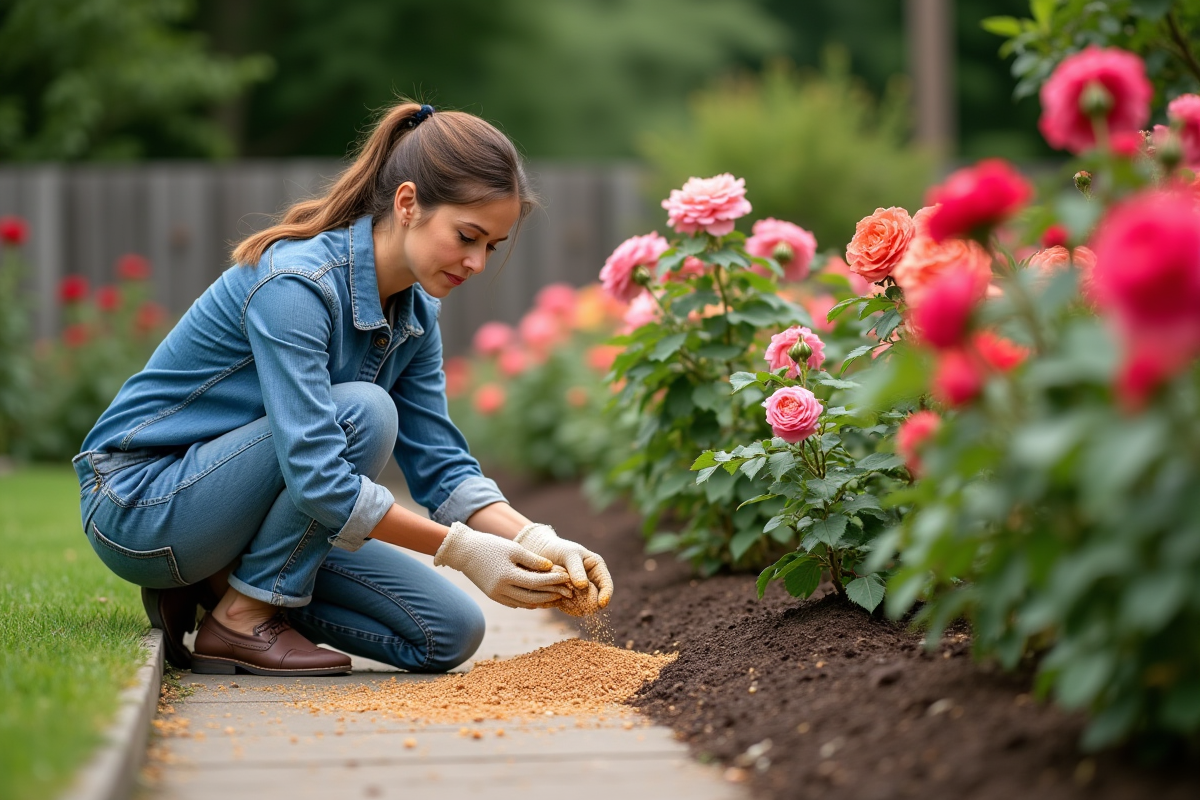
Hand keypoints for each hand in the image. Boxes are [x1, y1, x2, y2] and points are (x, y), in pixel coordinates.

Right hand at [434, 522, 572, 608]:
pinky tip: (539, 598)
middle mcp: (502, 590)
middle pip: (533, 597)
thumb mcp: (513, 549)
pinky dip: (529, 602)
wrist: (464, 552)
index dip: (554, 580)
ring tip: (557, 597)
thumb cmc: (490, 546)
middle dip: (552, 594)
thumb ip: (532, 560)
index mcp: (507, 576)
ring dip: (542, 601)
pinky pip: (515, 603)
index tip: (568, 577)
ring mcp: (497, 595)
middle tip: (568, 592)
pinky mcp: (494, 596)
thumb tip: (550, 567)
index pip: (537, 582)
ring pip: (525, 603)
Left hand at [514, 524, 613, 607]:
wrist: (541, 553)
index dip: (606, 595)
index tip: (601, 604)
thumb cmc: (558, 549)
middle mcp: (591, 581)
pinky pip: (570, 608)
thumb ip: (576, 569)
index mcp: (597, 569)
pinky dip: (566, 607)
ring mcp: (580, 591)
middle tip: (582, 609)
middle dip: (591, 605)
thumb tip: (583, 586)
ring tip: (565, 601)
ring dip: (577, 607)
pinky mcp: (569, 598)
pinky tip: (558, 603)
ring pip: (584, 606)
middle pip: (596, 599)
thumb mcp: (569, 555)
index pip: (606, 585)